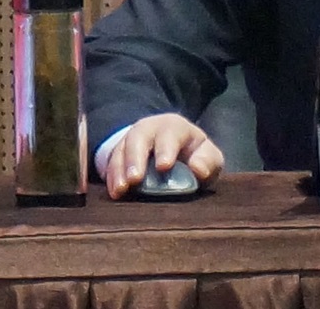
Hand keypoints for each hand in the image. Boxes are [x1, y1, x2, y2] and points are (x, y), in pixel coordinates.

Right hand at [102, 113, 224, 199]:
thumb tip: (198, 169)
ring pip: (121, 149)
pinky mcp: (119, 154)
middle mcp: (151, 129)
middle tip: (135, 179)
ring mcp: (132, 140)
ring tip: (121, 189)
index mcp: (176, 127)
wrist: (173, 152)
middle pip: (139, 137)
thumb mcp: (208, 156)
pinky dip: (112, 177)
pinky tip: (114, 192)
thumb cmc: (195, 156)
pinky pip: (111, 162)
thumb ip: (208, 161)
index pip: (170, 133)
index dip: (166, 149)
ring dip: (120, 170)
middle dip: (136, 157)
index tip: (163, 167)